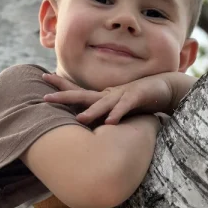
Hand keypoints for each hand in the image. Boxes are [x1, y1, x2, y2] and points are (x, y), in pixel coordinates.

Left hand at [43, 72, 196, 124]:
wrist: (164, 88)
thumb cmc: (139, 100)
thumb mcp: (117, 109)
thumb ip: (103, 115)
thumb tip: (86, 126)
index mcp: (102, 97)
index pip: (77, 92)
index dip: (60, 87)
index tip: (42, 81)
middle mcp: (108, 94)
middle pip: (82, 95)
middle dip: (63, 95)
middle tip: (45, 98)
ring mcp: (121, 95)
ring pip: (103, 104)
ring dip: (92, 111)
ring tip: (79, 119)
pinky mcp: (136, 98)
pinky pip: (126, 107)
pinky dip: (118, 114)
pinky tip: (111, 122)